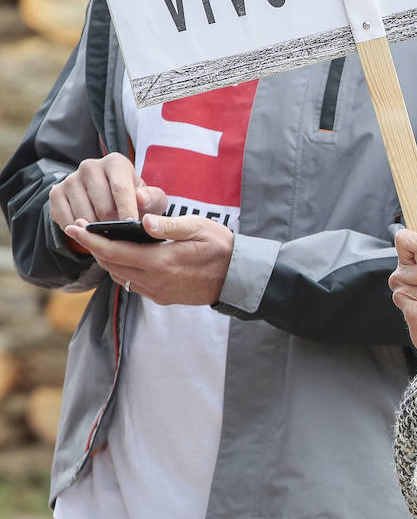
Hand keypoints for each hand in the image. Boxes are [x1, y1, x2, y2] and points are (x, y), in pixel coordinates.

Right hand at [49, 154, 167, 229]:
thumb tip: (141, 198)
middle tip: (121, 235)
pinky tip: (90, 233)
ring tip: (108, 234)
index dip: (127, 209)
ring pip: (84, 216)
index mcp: (115, 163)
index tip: (132, 225)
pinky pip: (67, 221)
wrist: (109, 201)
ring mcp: (70, 179)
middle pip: (103, 206)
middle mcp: (90, 166)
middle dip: (114, 225)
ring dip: (96, 231)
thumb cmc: (136, 201)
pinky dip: (79, 232)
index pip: (120, 188)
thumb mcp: (151, 199)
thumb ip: (152, 198)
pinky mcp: (56, 194)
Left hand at [64, 214, 232, 304]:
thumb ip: (169, 225)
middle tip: (80, 230)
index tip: (74, 226)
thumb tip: (142, 221)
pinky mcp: (163, 297)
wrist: (240, 277)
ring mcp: (158, 292)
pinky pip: (134, 284)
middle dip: (94, 248)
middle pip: (111, 266)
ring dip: (106, 260)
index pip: (114, 251)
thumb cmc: (222, 247)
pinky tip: (124, 258)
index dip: (91, 239)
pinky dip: (122, 271)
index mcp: (160, 262)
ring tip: (99, 243)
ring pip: (120, 277)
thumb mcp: (199, 228)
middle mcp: (155, 281)